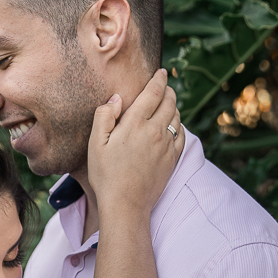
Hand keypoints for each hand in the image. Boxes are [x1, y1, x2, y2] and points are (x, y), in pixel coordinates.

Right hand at [88, 69, 183, 216]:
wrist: (125, 205)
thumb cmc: (106, 175)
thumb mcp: (95, 144)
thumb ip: (104, 116)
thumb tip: (117, 98)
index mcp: (136, 123)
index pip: (154, 92)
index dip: (159, 79)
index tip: (161, 72)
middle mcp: (156, 131)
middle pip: (170, 101)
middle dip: (168, 90)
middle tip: (164, 86)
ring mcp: (167, 146)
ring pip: (178, 117)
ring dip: (174, 106)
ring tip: (168, 103)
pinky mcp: (173, 159)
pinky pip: (182, 135)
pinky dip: (179, 125)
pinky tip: (173, 126)